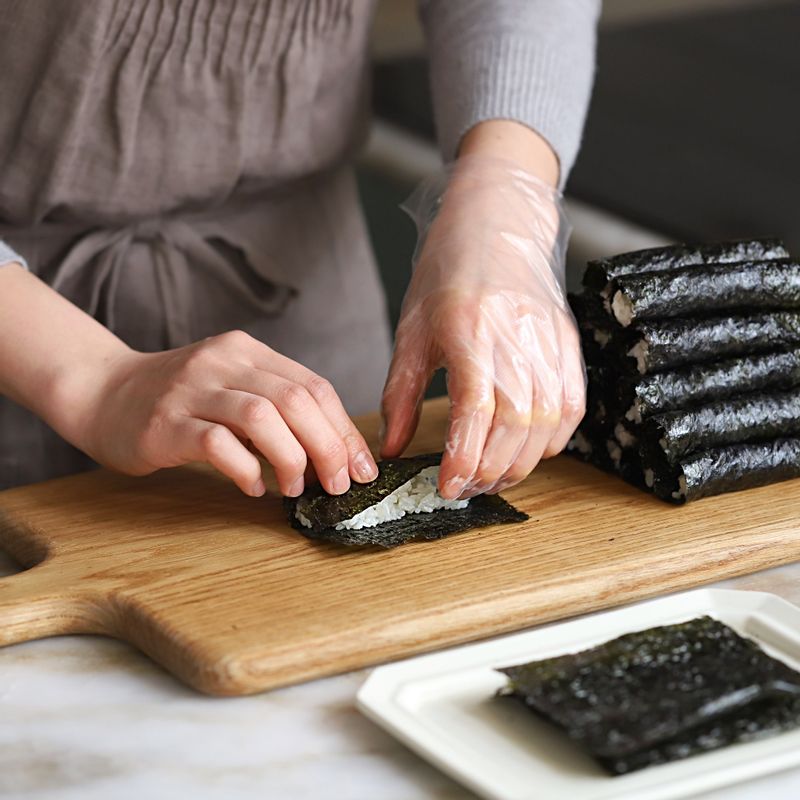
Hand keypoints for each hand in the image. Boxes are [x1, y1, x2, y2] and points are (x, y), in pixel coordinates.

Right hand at [76, 331, 377, 496]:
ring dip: (291, 458)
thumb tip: (335, 452)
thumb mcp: (233, 388)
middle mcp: (223, 362)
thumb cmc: (181, 401)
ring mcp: (192, 390)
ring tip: (296, 487)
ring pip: (261, 416)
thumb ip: (277, 409)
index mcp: (248, 352)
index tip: (362, 467)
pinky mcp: (166, 423)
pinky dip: (245, 468)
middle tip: (338, 483)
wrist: (103, 393)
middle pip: (296, 399)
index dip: (344, 429)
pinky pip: (217, 444)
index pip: (314, 386)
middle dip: (328, 446)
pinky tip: (254, 486)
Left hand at [380, 152, 584, 498]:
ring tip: (491, 477)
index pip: (474, 410)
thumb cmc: (448, 274)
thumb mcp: (412, 331)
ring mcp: (549, 343)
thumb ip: (400, 395)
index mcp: (469, 331)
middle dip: (489, 471)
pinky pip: (570, 408)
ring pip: (545, 424)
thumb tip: (391, 449)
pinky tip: (526, 452)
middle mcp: (515, 338)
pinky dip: (551, 442)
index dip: (463, 457)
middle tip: (465, 489)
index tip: (448, 486)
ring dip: (519, 463)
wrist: (496, 224)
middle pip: (514, 426)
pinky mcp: (569, 345)